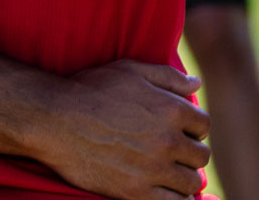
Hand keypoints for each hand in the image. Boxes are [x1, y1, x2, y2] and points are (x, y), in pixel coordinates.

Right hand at [25, 59, 211, 198]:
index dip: (193, 127)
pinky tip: (165, 191)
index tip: (180, 130)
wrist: (56, 120)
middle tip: (174, 153)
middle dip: (190, 153)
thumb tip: (196, 85)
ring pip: (191, 182)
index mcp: (170, 109)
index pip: (203, 125)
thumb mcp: (131, 71)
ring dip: (184, 177)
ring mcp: (153, 169)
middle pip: (201, 156)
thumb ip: (168, 77)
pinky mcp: (136, 192)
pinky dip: (175, 199)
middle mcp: (167, 140)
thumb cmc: (91, 90)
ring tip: (169, 173)